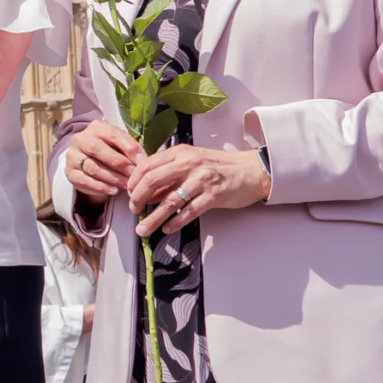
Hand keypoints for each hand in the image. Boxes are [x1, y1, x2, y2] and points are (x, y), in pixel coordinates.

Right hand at [61, 121, 142, 202]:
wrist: (89, 163)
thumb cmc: (110, 152)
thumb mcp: (120, 146)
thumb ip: (130, 150)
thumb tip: (143, 161)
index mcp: (95, 128)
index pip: (113, 135)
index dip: (129, 148)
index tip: (143, 162)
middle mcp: (80, 139)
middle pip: (98, 149)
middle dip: (119, 163)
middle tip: (134, 174)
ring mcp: (72, 156)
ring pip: (92, 167)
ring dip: (112, 177)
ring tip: (127, 185)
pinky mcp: (70, 173)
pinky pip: (85, 180)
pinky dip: (101, 187)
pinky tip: (115, 191)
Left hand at [125, 144, 270, 236]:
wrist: (253, 170)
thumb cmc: (219, 167)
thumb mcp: (192, 161)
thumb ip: (170, 172)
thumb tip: (146, 191)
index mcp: (180, 152)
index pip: (147, 165)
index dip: (133, 181)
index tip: (129, 194)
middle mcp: (189, 163)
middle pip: (152, 181)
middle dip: (137, 198)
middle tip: (133, 211)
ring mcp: (202, 180)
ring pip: (170, 201)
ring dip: (153, 218)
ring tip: (143, 230)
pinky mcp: (214, 196)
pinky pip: (189, 212)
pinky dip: (175, 222)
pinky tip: (167, 229)